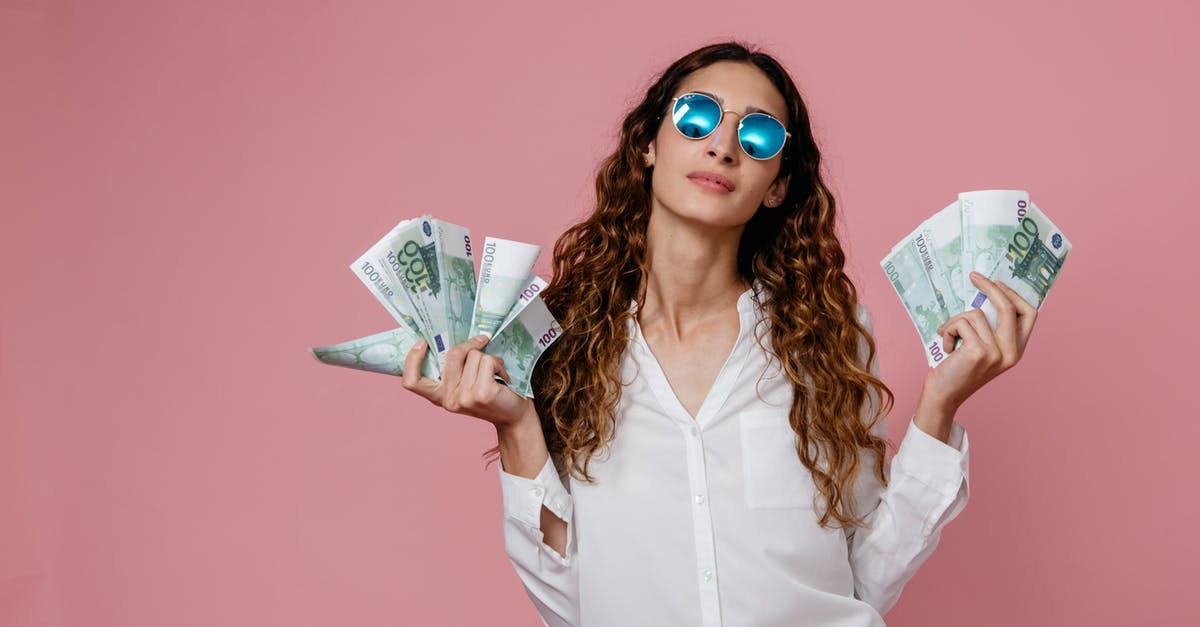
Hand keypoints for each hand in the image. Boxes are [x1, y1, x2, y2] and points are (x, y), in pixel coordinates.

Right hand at [401, 334, 533, 429]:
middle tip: (482, 343)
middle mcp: (449, 399)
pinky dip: (498, 363)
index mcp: (440, 397)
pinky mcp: (482, 393)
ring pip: (473, 356)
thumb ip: (455, 369)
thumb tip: (454, 336)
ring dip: (489, 358)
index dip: (412, 360)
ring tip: (495, 372)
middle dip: (470, 345)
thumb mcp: (466, 384)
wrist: (514, 417)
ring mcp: (464, 397)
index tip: (422, 343)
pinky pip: (487, 361)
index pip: (412, 382)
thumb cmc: (491, 394)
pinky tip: (502, 376)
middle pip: (452, 354)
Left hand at [922, 271, 1038, 410]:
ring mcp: (996, 353)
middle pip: (1008, 307)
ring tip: (948, 337)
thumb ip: (989, 328)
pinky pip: (961, 324)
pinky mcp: (978, 352)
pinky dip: (948, 330)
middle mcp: (1011, 353)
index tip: (998, 283)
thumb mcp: (981, 348)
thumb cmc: (957, 369)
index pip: (1029, 315)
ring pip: (976, 314)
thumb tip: (984, 295)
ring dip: (955, 322)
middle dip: (990, 287)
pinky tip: (946, 347)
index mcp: (1016, 350)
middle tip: (974, 276)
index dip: (1015, 295)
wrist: (943, 395)